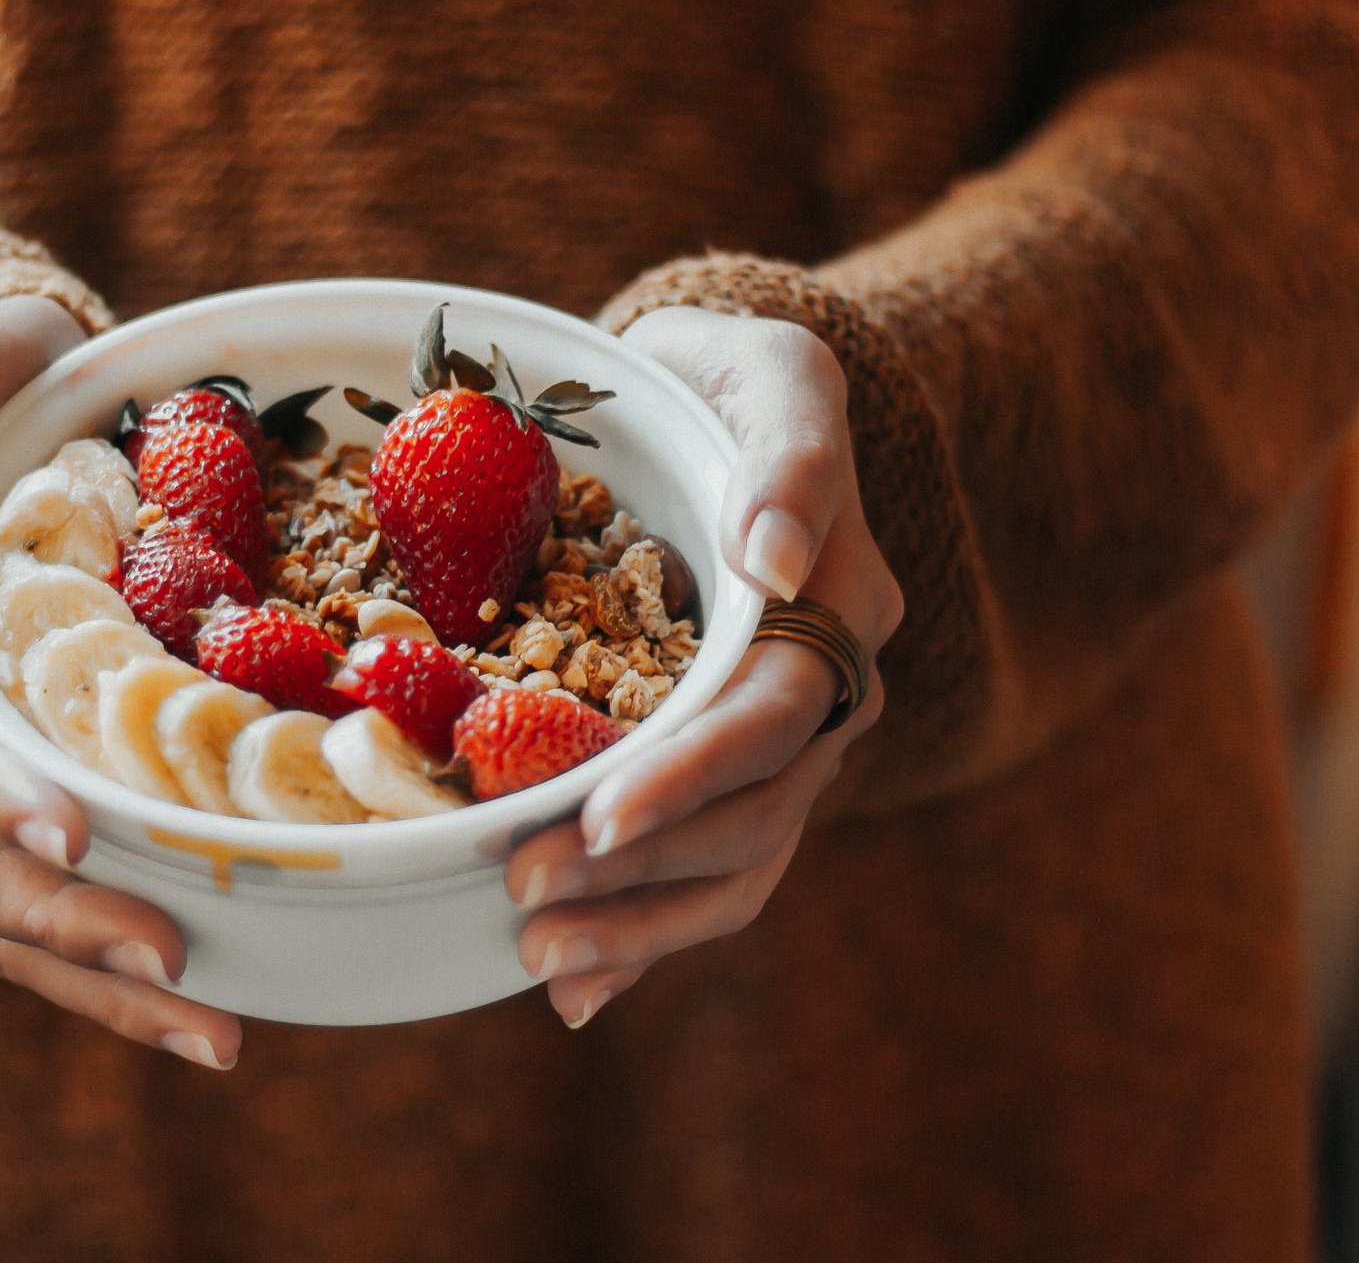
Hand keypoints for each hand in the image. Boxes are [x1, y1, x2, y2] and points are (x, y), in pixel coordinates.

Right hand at [0, 295, 242, 1069]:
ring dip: (106, 982)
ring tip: (223, 1036)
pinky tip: (223, 990)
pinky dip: (129, 948)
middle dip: (65, 929)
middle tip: (180, 968)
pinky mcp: (45, 782)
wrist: (3, 388)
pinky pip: (75, 887)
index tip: (78, 837)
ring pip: (15, 913)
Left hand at [506, 306, 903, 1027]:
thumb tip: (777, 563)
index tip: (595, 817)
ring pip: (735, 861)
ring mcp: (779, 743)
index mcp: (836, 610)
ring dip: (640, 920)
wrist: (718, 404)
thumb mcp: (777, 373)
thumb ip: (793, 457)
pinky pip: (708, 867)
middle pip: (750, 810)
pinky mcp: (728, 770)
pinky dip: (646, 930)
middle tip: (522, 890)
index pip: (768, 716)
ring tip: (538, 956)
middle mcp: (823, 692)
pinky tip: (573, 985)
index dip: (687, 776)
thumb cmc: (735, 379)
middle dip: (640, 863)